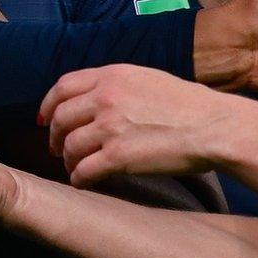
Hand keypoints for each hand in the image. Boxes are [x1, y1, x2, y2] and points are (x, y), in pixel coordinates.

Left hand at [40, 64, 241, 184]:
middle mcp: (106, 97)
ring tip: (75, 166)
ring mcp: (110, 127)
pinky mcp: (118, 157)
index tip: (44, 119)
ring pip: (69, 146)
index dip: (48, 105)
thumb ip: (117, 85)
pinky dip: (79, 179)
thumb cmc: (188, 105)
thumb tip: (94, 98)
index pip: (62, 86)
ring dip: (68, 159)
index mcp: (112, 75)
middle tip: (57, 148)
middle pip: (60, 117)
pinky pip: (84, 170)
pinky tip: (83, 182)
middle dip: (54, 136)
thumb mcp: (147, 78)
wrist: (213, 127)